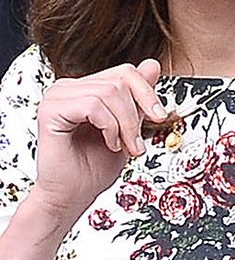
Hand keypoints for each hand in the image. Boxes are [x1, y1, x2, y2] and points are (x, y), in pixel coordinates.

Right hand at [30, 59, 165, 226]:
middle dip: (138, 113)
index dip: (148, 93)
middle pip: (121, 79)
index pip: (126, 72)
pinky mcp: (50, 110)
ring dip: (125, 125)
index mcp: (86, 88)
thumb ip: (137, 98)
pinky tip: (108, 143)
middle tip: (137, 142)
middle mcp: (69, 87)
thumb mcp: (128, 127)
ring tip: (123, 146)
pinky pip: (92, 105)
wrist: (74, 195)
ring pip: (110, 92)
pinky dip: (109, 126)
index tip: (160, 117)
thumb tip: (152, 64)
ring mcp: (57, 96)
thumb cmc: (96, 165)